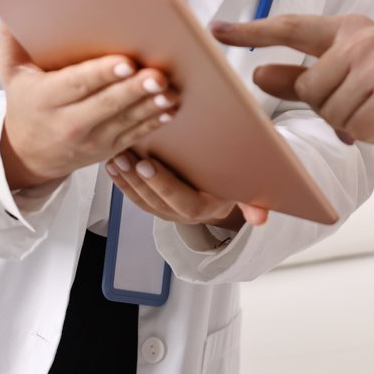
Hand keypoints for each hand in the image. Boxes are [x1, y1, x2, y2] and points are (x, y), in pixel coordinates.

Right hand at [0, 23, 177, 189]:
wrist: (28, 153)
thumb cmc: (26, 103)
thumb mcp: (11, 72)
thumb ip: (13, 40)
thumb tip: (11, 9)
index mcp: (45, 99)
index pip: (76, 84)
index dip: (102, 73)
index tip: (125, 60)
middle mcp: (68, 122)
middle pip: (106, 104)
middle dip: (133, 89)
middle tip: (156, 74)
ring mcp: (91, 139)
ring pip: (126, 121)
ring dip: (150, 106)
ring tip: (169, 90)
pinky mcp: (109, 148)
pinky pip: (135, 135)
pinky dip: (155, 121)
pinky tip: (170, 107)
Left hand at [106, 153, 269, 230]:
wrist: (226, 191)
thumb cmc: (236, 181)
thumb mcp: (249, 189)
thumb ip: (254, 202)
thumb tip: (261, 218)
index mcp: (206, 209)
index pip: (180, 200)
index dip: (161, 183)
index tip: (146, 163)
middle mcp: (183, 215)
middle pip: (155, 200)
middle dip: (136, 178)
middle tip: (123, 156)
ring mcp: (167, 212)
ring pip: (141, 199)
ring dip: (125, 180)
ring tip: (114, 158)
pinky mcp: (156, 206)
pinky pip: (135, 198)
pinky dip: (122, 183)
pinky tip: (112, 166)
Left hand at [214, 14, 373, 151]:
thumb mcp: (349, 78)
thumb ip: (302, 76)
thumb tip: (258, 73)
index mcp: (348, 29)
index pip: (291, 28)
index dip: (252, 31)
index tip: (216, 30)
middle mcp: (362, 39)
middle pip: (310, 88)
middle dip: (331, 109)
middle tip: (364, 108)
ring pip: (333, 111)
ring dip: (356, 125)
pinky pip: (358, 126)